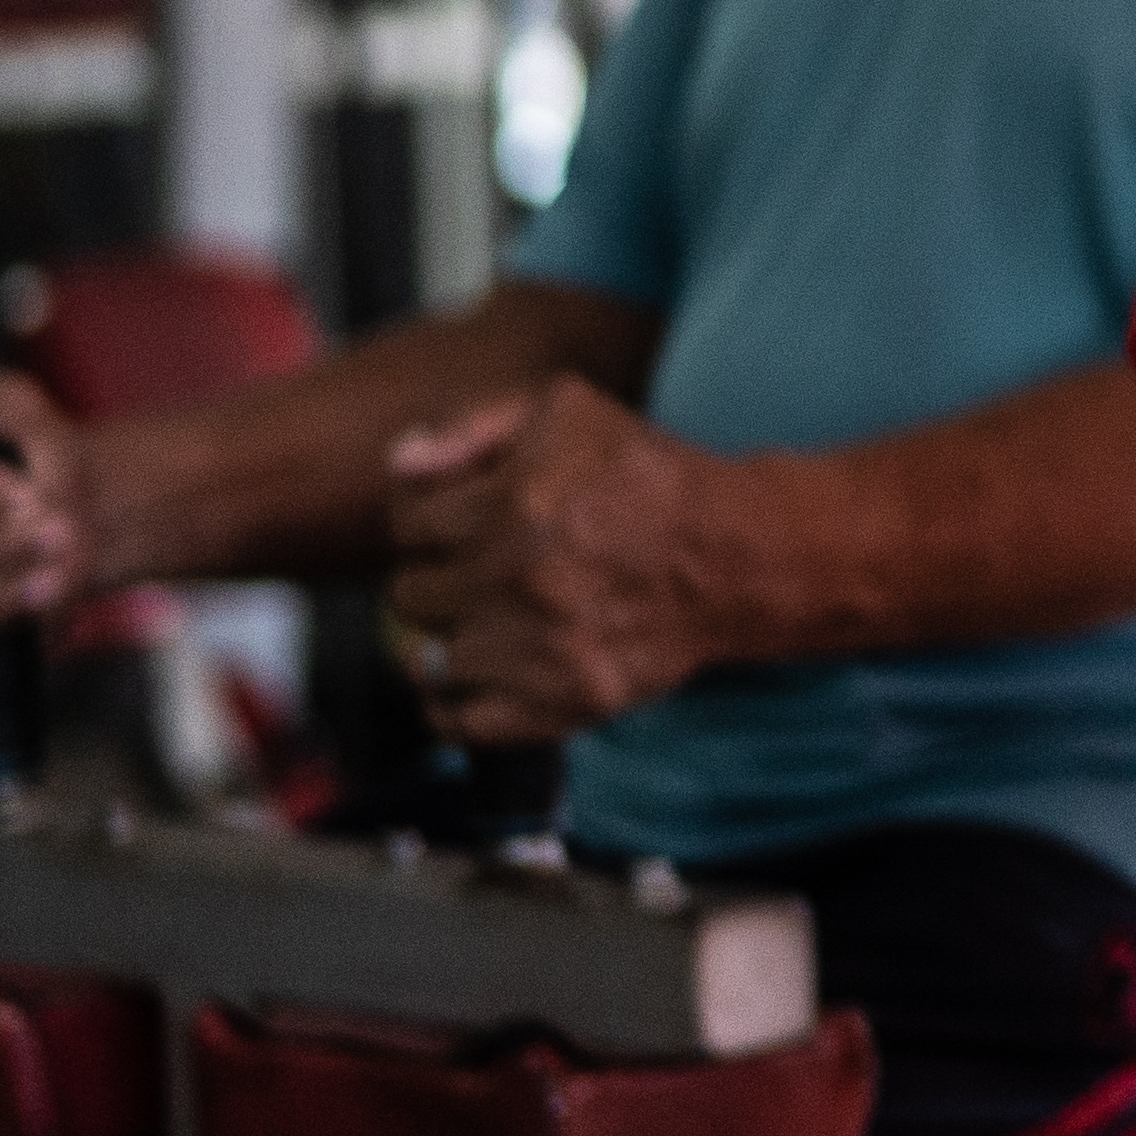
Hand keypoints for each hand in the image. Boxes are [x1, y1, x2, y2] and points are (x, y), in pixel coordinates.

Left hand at [379, 378, 740, 741]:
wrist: (736, 557)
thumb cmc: (646, 478)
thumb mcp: (567, 411)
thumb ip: (472, 424)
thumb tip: (399, 464)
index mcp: (516, 503)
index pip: (409, 526)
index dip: (428, 523)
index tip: (457, 528)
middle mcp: (522, 579)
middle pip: (410, 596)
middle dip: (437, 580)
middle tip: (475, 575)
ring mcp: (542, 649)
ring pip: (432, 660)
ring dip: (452, 641)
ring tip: (486, 624)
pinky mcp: (566, 702)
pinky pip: (464, 723)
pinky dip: (456, 708)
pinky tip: (477, 679)